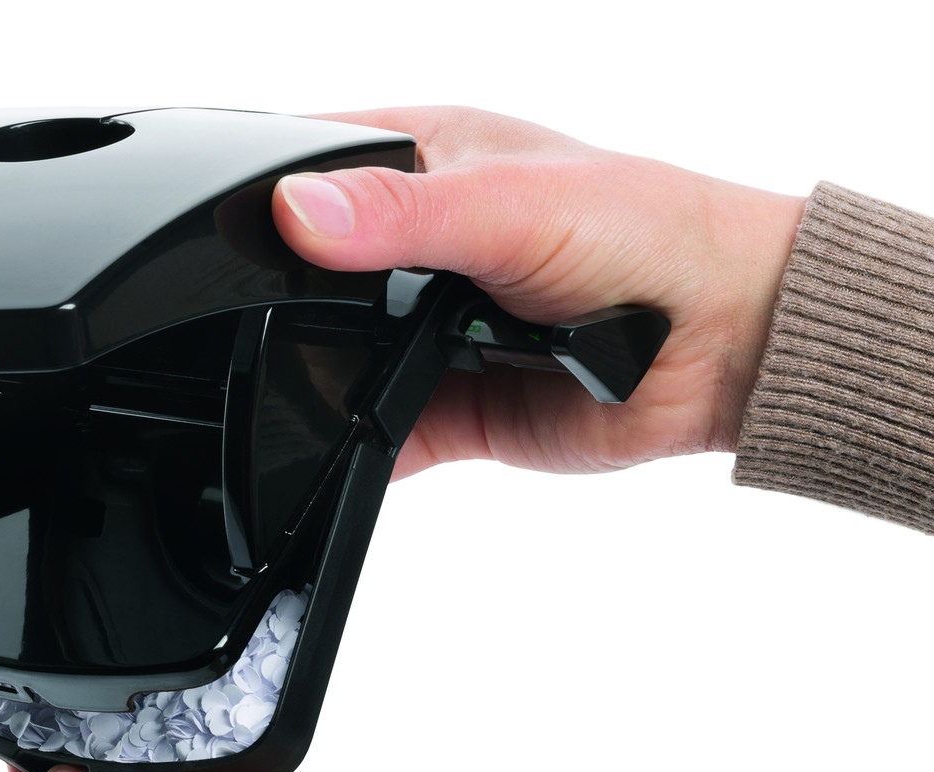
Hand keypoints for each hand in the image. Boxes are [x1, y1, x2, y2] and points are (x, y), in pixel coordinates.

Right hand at [273, 106, 806, 477]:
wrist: (726, 344)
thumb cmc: (649, 235)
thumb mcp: (512, 202)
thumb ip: (404, 212)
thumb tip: (299, 211)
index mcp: (422, 161)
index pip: (303, 163)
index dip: (253, 191)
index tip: (208, 227)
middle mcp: (415, 246)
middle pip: (303, 275)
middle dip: (277, 301)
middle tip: (244, 320)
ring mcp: (426, 330)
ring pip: (333, 359)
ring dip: (318, 376)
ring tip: (308, 380)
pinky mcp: (447, 405)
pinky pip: (375, 432)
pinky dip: (352, 448)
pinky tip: (334, 449)